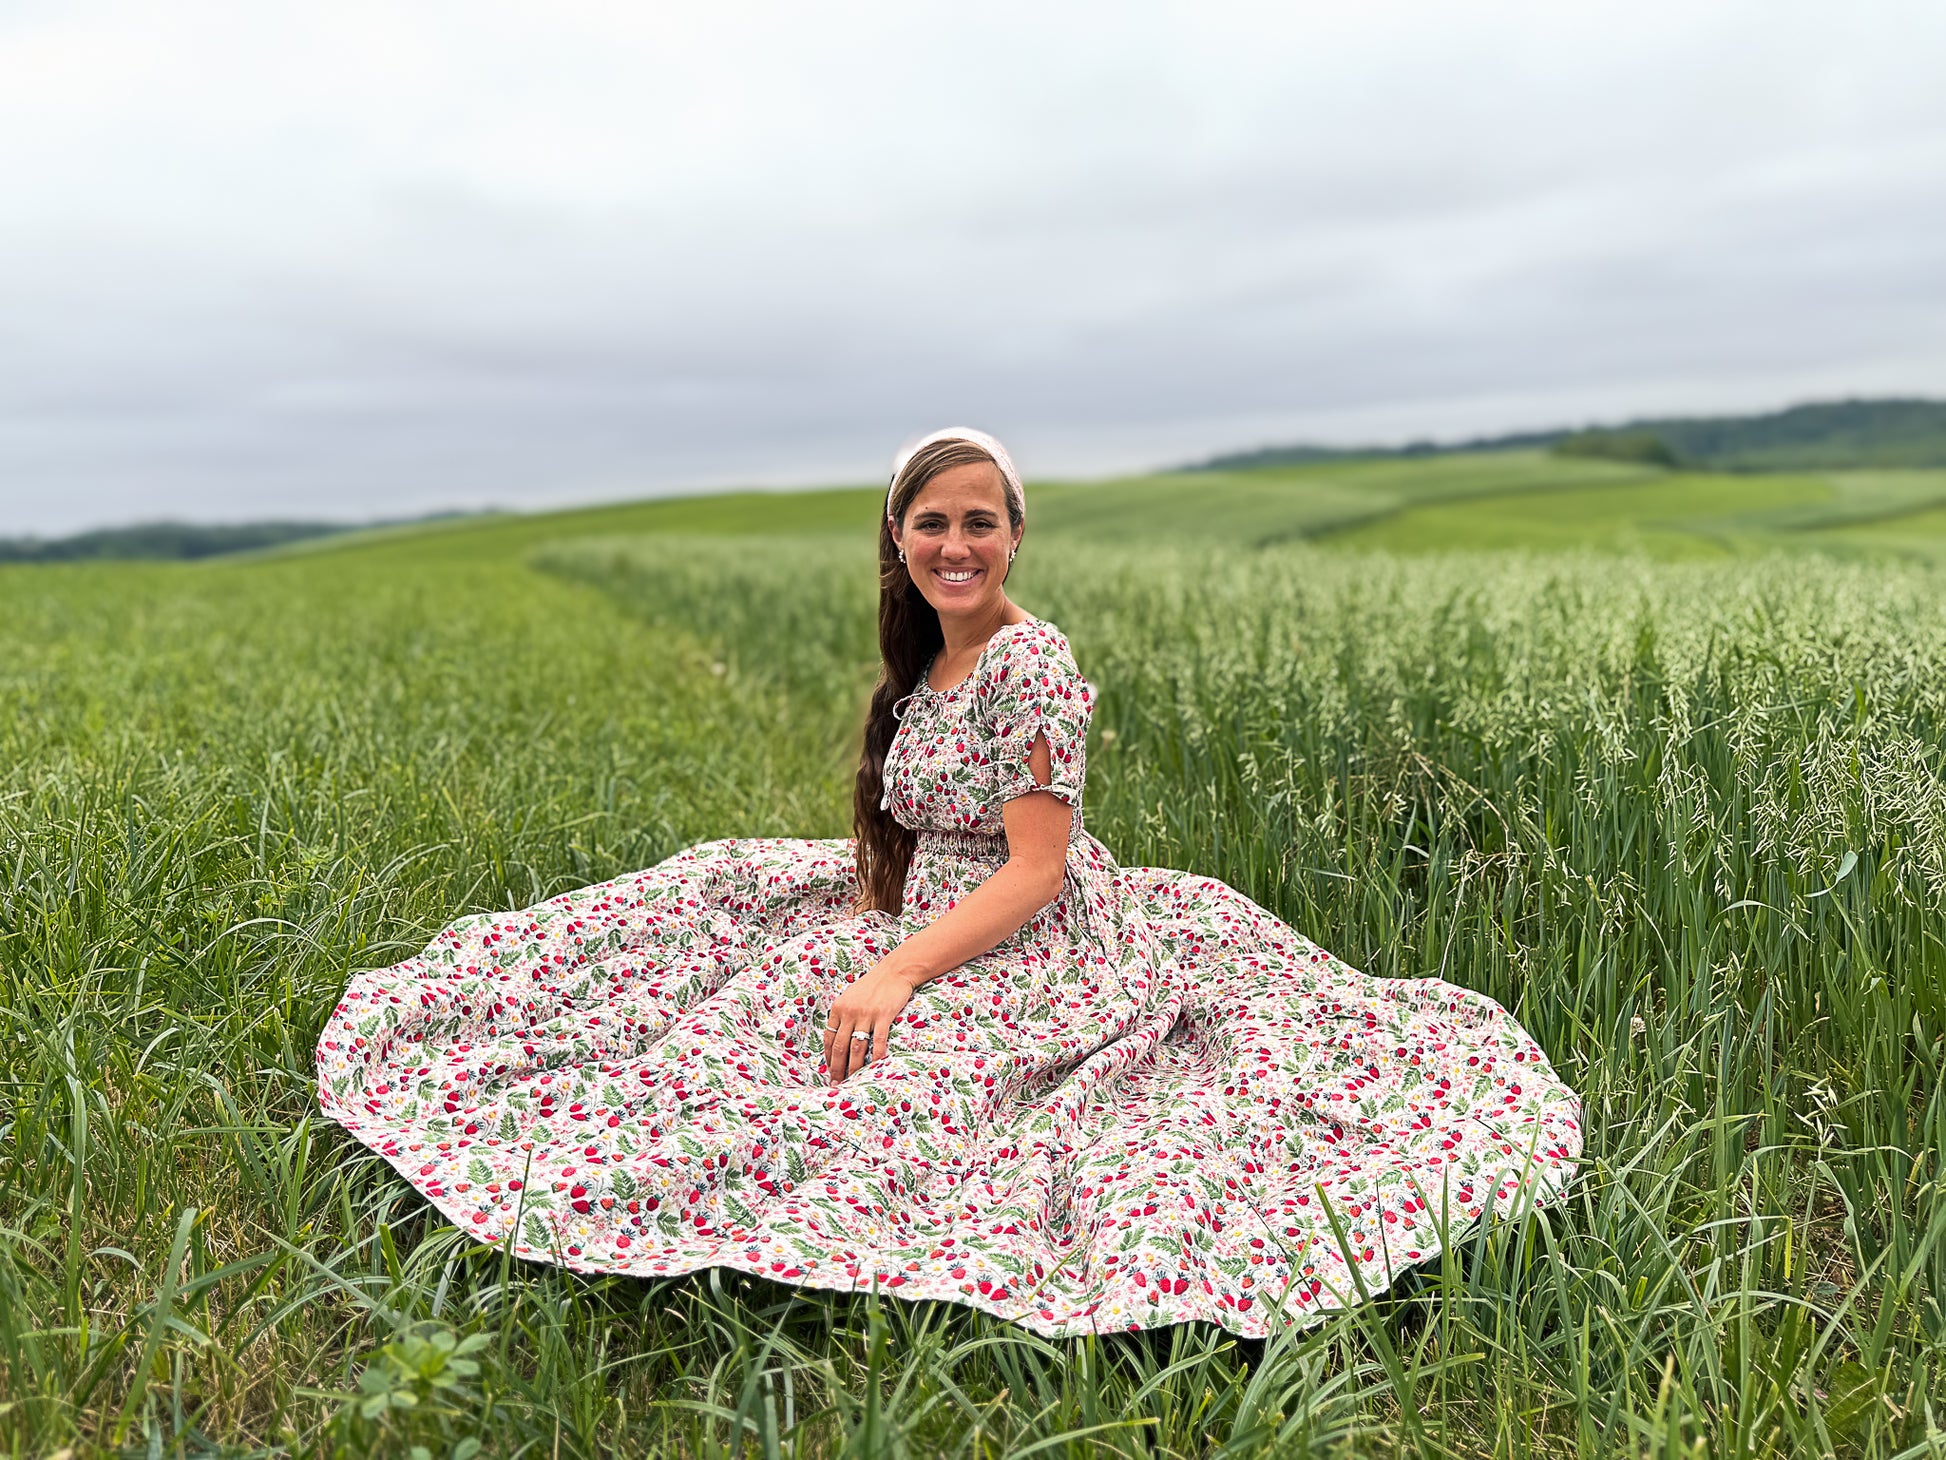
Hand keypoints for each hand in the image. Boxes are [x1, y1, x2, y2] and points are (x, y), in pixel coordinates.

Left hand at [822, 960, 918, 1084]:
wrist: (894, 971)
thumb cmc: (873, 985)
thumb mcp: (851, 997)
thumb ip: (844, 1015)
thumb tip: (839, 1037)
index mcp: (838, 1008)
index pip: (829, 1038)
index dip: (828, 1057)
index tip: (829, 1071)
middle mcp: (849, 1012)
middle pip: (839, 1046)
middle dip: (837, 1068)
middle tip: (837, 1083)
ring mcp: (866, 1014)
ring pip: (856, 1047)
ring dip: (853, 1067)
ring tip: (852, 1080)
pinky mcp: (883, 1015)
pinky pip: (878, 1040)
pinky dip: (876, 1056)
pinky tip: (875, 1067)